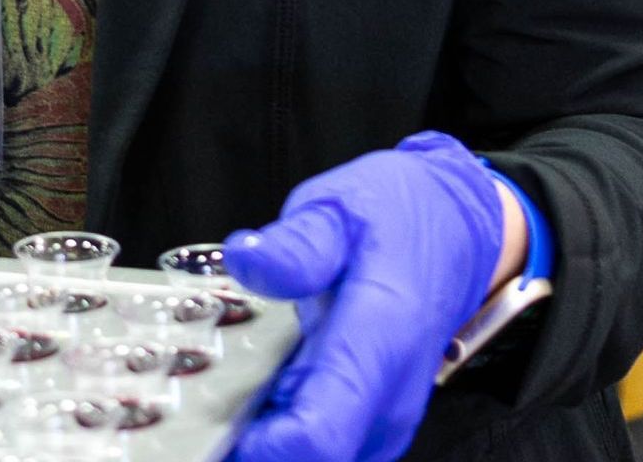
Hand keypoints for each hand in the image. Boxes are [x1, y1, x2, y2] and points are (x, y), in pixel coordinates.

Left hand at [222, 132, 506, 461]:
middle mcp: (386, 400)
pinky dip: (273, 431)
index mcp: (378, 344)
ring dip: (256, 440)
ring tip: (209, 391)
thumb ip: (296, 243)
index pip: (320, 436)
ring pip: (310, 461)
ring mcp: (381, 419)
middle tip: (189, 407)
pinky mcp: (370, 423)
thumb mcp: (338, 207)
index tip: (207, 427)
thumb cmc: (397, 218)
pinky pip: (317, 446)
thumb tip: (247, 260)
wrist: (452, 231)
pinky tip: (241, 388)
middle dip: (243, 446)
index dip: (261, 450)